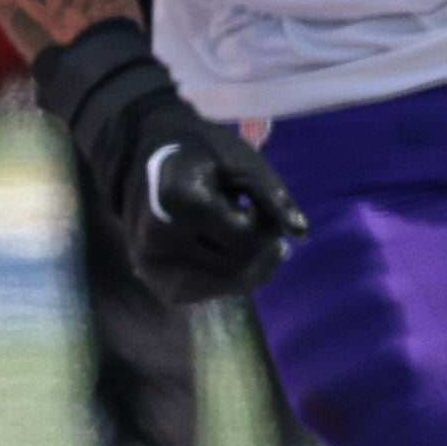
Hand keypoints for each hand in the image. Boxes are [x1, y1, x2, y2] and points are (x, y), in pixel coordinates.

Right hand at [35, 20, 305, 307]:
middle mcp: (158, 237)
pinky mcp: (152, 279)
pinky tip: (222, 250)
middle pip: (237, 266)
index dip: (266, 225)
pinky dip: (225, 276)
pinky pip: (203, 292)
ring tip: (235, 231)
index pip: (245, 238)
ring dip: (246, 264)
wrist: (145, 157)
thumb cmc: (201, 153)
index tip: (257, 203)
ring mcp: (151, 262)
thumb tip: (301, 232)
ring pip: (224, 285)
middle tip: (253, 217)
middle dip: (259, 247)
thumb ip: (273, 195)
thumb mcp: (242, 161)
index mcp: (178, 202)